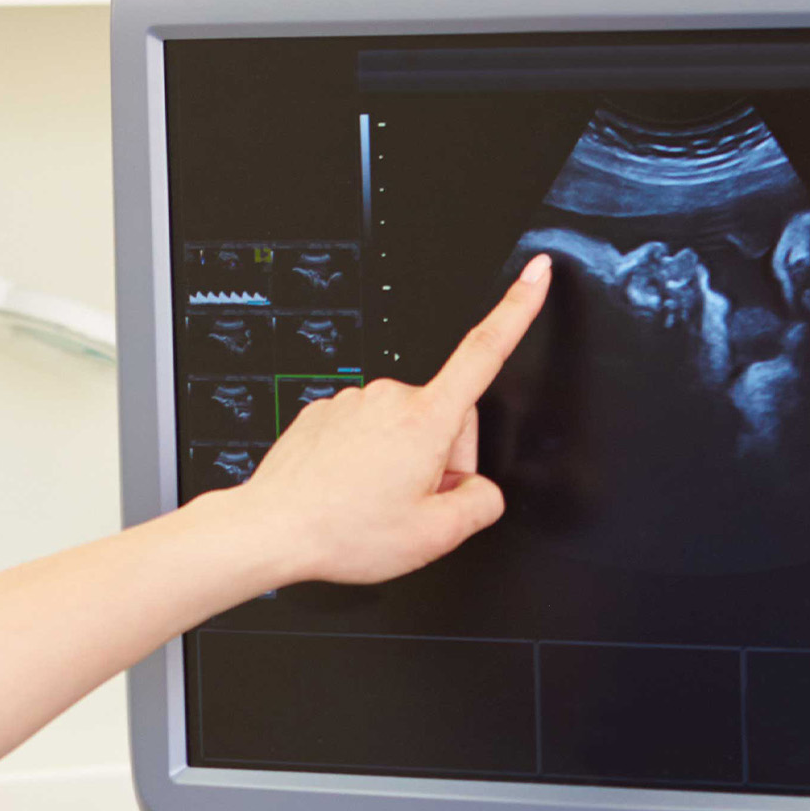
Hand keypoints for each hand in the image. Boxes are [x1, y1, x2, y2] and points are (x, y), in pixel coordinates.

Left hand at [220, 255, 549, 586]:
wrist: (272, 530)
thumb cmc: (343, 531)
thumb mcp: (435, 537)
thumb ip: (480, 506)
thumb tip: (481, 492)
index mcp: (425, 420)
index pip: (485, 352)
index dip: (518, 309)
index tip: (537, 273)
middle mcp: (390, 398)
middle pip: (445, 417)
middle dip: (440, 458)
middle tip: (413, 502)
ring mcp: (354, 401)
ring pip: (404, 428)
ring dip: (402, 461)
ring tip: (373, 502)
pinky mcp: (327, 411)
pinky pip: (367, 431)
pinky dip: (369, 459)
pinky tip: (351, 489)